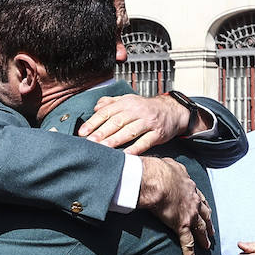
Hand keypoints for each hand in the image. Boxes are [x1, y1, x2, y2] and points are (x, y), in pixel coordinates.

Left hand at [78, 93, 207, 154]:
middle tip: (90, 142)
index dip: (94, 122)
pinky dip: (136, 148)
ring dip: (115, 140)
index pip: (107, 112)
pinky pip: (145, 141)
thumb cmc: (147, 108)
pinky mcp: (158, 133)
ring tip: (103, 149)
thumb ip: (111, 103)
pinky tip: (126, 155)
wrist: (172, 110)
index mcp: (127, 103)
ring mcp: (148, 122)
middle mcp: (137, 111)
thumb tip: (96, 107)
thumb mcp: (129, 100)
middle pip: (116, 122)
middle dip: (102, 132)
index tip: (83, 132)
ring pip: (130, 131)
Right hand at [138, 157, 211, 254]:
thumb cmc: (158, 170)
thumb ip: (170, 167)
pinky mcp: (181, 225)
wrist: (156, 179)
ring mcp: (189, 214)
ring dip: (204, 239)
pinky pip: (186, 244)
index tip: (204, 210)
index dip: (202, 205)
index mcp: (190, 186)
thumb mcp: (168, 164)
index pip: (199, 197)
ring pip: (200, 230)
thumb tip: (165, 164)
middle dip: (209, 224)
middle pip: (205, 215)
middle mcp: (194, 200)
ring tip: (207, 247)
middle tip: (212, 231)